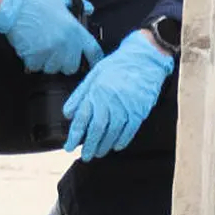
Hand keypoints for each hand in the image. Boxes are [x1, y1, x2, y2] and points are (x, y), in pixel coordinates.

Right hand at [0, 0, 102, 74]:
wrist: (10, 2)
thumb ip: (78, 5)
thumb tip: (90, 10)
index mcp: (75, 30)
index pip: (93, 52)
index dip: (94, 60)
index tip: (92, 64)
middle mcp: (65, 44)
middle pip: (72, 67)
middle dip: (65, 62)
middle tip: (57, 53)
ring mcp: (50, 52)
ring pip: (53, 68)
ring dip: (48, 62)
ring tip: (42, 50)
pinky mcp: (33, 57)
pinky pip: (36, 67)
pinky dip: (32, 62)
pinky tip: (30, 50)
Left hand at [63, 30, 174, 161]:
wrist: (145, 59)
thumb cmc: (120, 64)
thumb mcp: (94, 74)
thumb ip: (80, 94)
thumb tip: (69, 111)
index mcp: (97, 93)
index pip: (82, 119)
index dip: (74, 135)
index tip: (69, 146)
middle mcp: (110, 102)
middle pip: (97, 129)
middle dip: (89, 145)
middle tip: (85, 155)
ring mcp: (126, 107)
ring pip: (113, 132)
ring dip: (104, 145)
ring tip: (99, 152)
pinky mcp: (140, 110)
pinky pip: (130, 130)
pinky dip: (123, 140)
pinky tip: (117, 146)